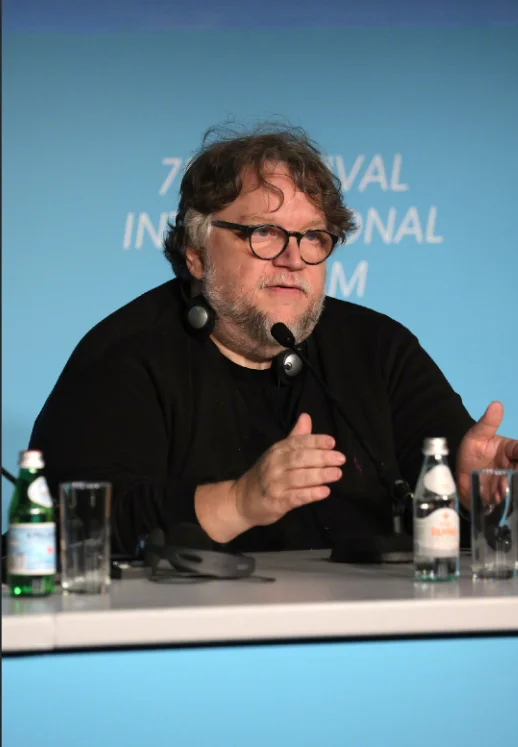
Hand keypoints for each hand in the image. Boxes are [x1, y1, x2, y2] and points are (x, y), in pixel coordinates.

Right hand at [234, 413, 345, 527]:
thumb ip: (295, 437)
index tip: (332, 442)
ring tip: (337, 474)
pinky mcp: (276, 502)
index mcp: (277, 450)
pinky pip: (296, 497)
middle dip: (321, 457)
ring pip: (299, 477)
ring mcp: (274, 484)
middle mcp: (274, 464)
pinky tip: (325, 492)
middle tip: (340, 459)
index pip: (297, 442)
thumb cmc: (266, 474)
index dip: (315, 441)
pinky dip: (311, 494)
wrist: (242, 500)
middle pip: (300, 458)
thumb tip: (306, 416)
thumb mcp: (278, 453)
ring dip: (320, 475)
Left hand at [456, 401, 517, 504]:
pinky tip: (498, 497)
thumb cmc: (470, 454)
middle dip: (515, 474)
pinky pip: (513, 497)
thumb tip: (497, 404)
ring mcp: (513, 481)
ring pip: (516, 483)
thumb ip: (487, 424)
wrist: (459, 479)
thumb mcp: (475, 437)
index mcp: (513, 449)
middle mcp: (516, 465)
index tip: (515, 460)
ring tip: (499, 490)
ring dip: (512, 487)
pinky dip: (509, 498)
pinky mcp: (508, 496)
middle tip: (504, 478)